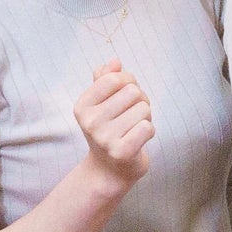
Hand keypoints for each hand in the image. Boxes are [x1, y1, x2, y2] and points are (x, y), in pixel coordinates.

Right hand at [71, 60, 155, 188]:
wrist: (109, 170)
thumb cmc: (109, 130)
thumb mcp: (101, 104)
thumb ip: (105, 79)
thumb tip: (115, 61)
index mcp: (82, 106)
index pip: (114, 78)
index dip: (129, 83)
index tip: (126, 97)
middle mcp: (90, 122)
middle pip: (133, 92)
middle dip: (140, 101)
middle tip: (132, 116)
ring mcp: (105, 138)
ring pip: (143, 109)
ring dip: (146, 117)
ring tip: (134, 128)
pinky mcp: (122, 152)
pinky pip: (147, 127)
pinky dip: (149, 131)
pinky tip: (139, 139)